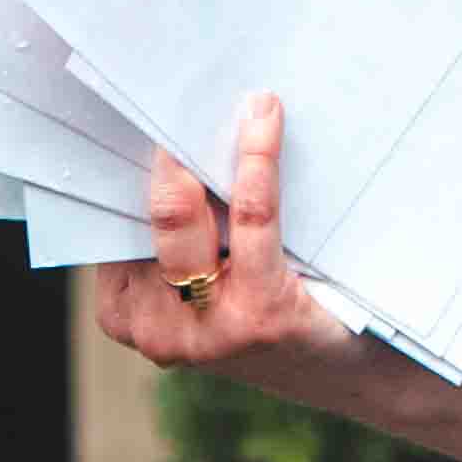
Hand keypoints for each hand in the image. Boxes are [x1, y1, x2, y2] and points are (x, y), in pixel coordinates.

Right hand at [96, 96, 346, 379]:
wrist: (346, 374)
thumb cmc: (265, 308)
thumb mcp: (203, 280)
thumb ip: (179, 230)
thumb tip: (177, 126)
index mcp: (122, 311)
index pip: (115, 219)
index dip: (126, 159)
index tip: (138, 103)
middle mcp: (152, 327)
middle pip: (148, 210)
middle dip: (166, 145)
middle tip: (181, 87)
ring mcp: (202, 328)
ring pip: (181, 214)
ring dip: (207, 146)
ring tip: (241, 100)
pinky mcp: (257, 314)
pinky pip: (249, 218)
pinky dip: (256, 160)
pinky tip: (264, 122)